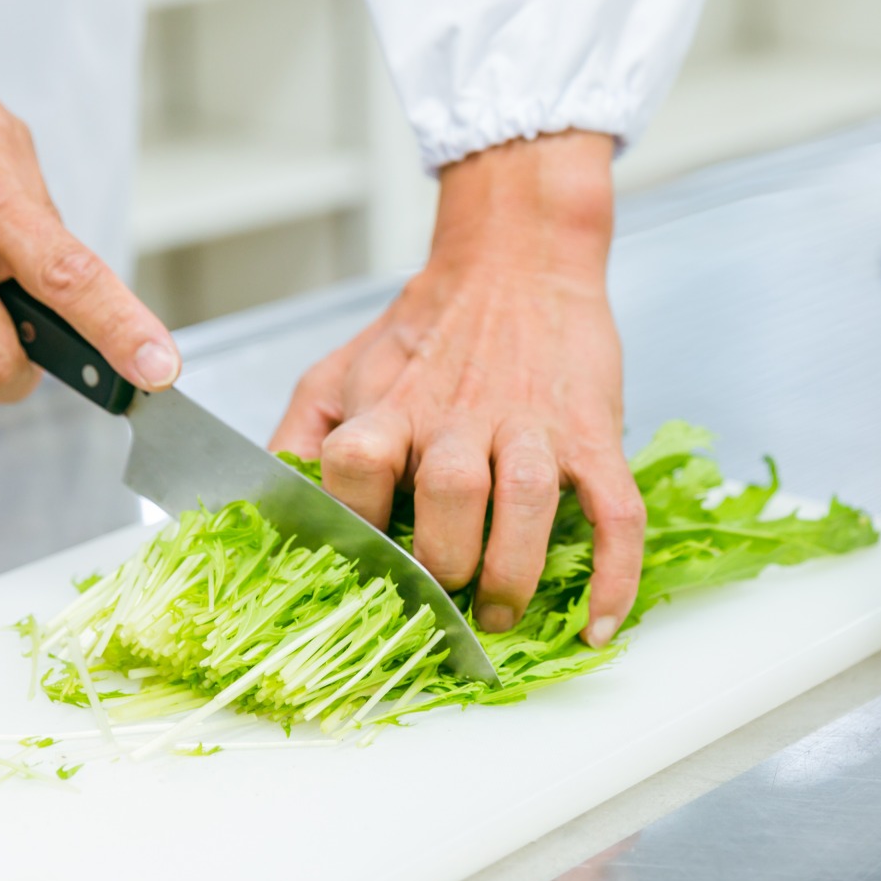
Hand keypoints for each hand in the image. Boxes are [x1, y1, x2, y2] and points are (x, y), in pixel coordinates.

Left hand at [271, 130, 643, 646]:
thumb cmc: (428, 327)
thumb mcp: (343, 370)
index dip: (355, 524)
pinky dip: (614, 575)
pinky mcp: (593, 434)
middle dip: (444, 564)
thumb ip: (302, 438)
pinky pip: (614, 510)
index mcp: (392, 406)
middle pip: (448, 497)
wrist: (518, 257)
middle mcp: (460, 416)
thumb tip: (266, 512)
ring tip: (499, 612)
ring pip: (527, 505)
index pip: (358, 468)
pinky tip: (599, 623)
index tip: (363, 568)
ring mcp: (533, 426)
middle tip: (442, 601)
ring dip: (512, 575)